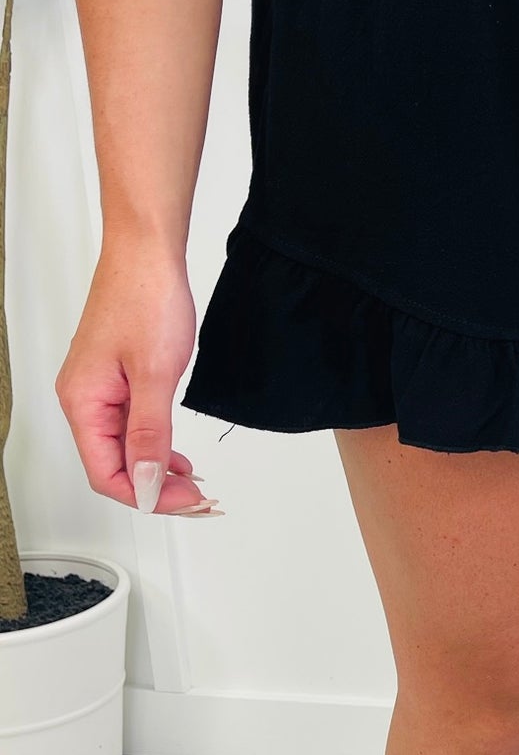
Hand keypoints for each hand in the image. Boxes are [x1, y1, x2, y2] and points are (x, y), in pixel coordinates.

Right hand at [55, 244, 221, 516]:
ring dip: (157, 471)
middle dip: (156, 490)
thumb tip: (147, 481)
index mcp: (83, 402)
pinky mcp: (117, 379)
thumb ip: (149, 434)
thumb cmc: (145, 298)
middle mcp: (85, 399)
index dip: (148, 496)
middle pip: (114, 468)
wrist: (148, 253)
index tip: (186, 501)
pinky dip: (156, 447)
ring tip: (193, 484)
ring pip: (124, 450)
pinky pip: (131, 427)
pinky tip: (177, 456)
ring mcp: (100, 389)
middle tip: (198, 499)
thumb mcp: (154, 375)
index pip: (108, 475)